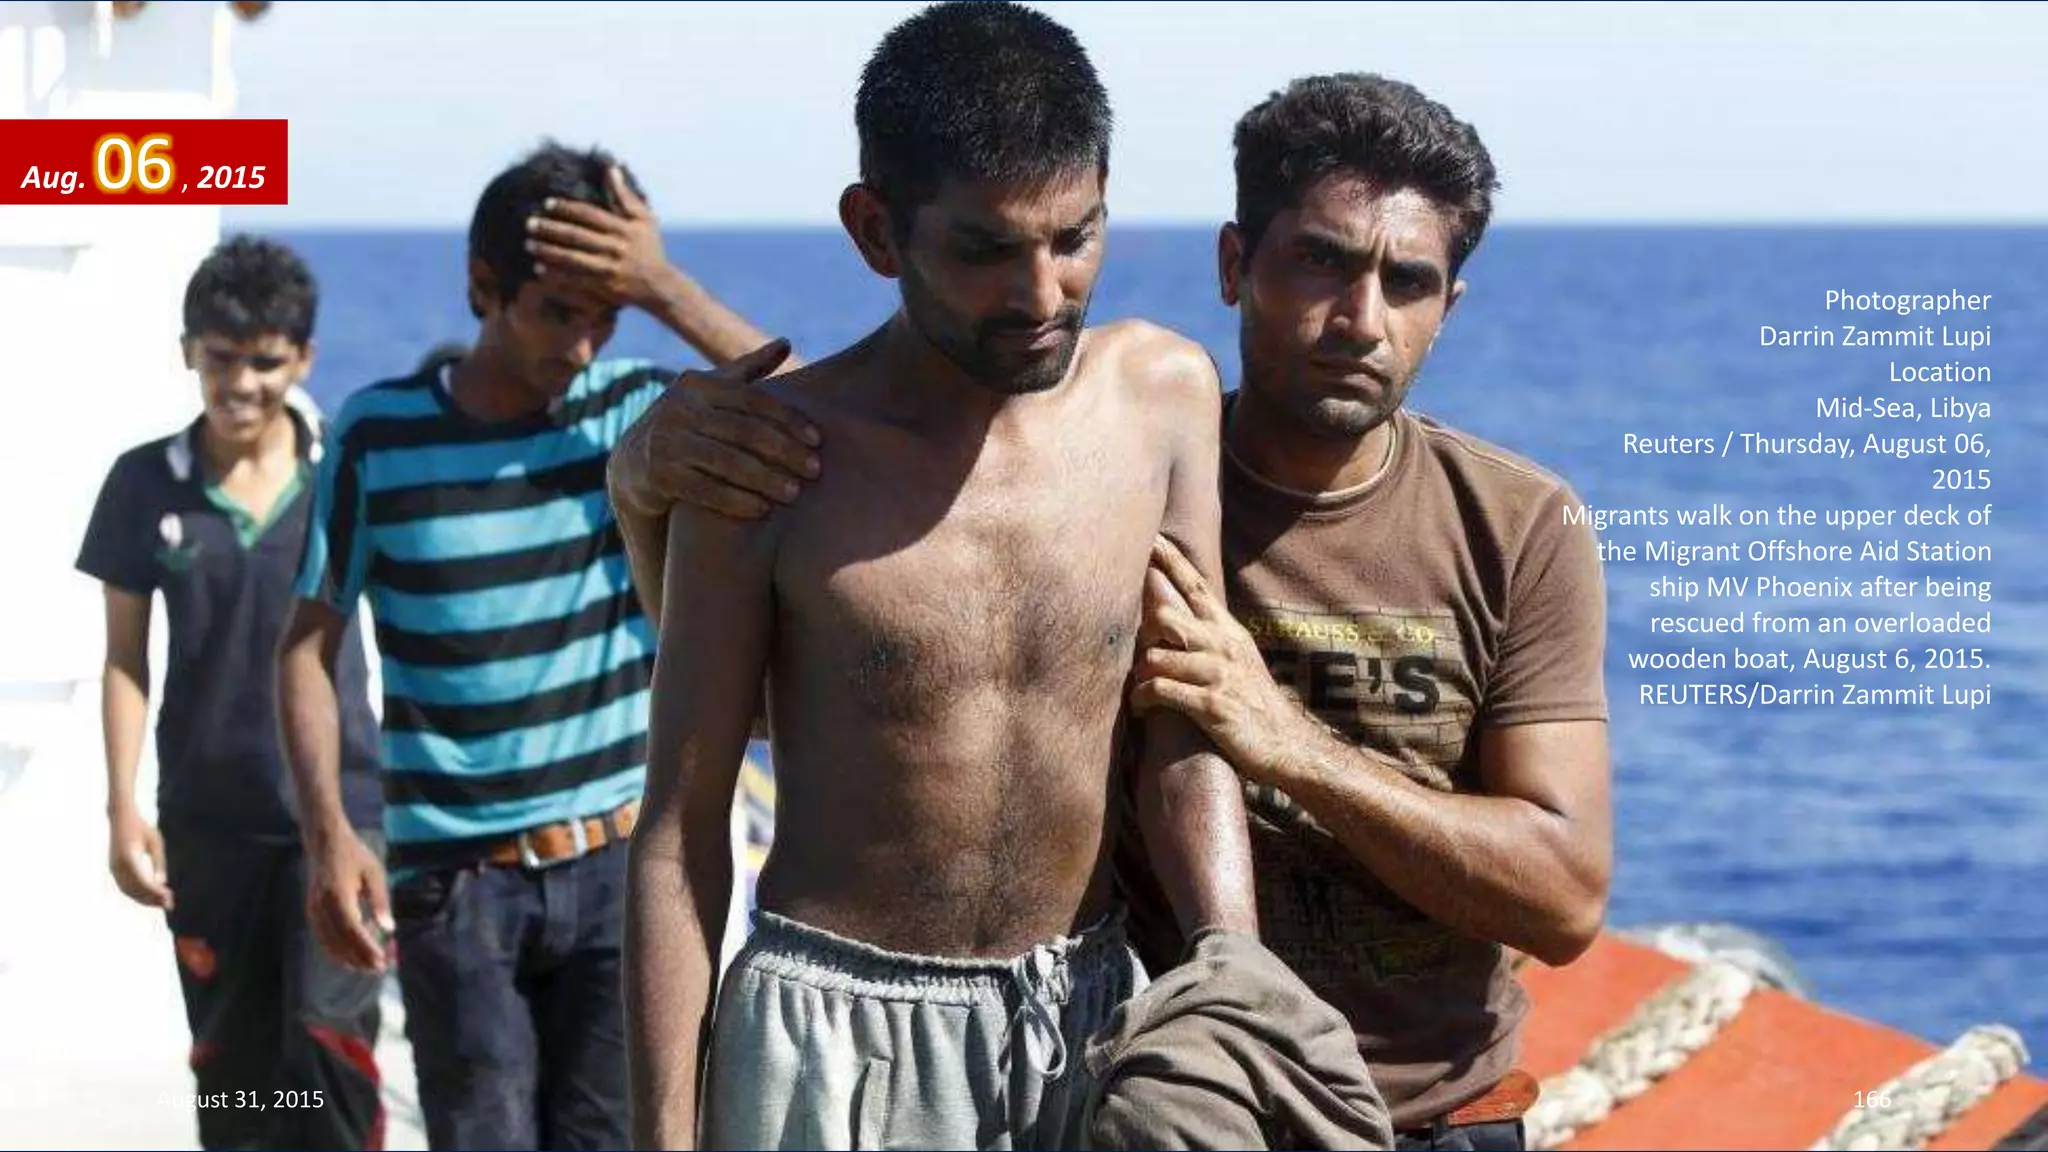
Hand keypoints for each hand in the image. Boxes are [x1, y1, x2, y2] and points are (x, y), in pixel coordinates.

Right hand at [108, 806, 171, 908]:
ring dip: (145, 898)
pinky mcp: (114, 869)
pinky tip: (152, 896)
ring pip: (129, 891)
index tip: (169, 897)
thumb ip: (158, 862)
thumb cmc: (141, 828)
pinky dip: (138, 894)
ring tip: (163, 902)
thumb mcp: (155, 842)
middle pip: (135, 889)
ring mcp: (114, 868)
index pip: (142, 880)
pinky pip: (125, 887)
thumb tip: (161, 882)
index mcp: (129, 857)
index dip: (155, 892)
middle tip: (169, 904)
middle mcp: (118, 865)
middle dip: (152, 898)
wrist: (121, 818)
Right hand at [306, 829, 392, 972]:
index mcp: (339, 894)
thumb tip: (389, 929)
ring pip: (328, 943)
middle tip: (380, 968)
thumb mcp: (374, 873)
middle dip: (359, 957)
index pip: (352, 928)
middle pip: (339, 940)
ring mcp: (313, 910)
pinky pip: (321, 938)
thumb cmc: (355, 856)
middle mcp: (322, 906)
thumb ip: (381, 901)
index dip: (365, 947)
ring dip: (348, 958)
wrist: (325, 844)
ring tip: (368, 967)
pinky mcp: (311, 913)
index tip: (381, 960)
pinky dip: (335, 951)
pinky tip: (349, 958)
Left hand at [527, 165, 673, 309]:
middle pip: (577, 236)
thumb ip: (625, 195)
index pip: (590, 215)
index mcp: (624, 229)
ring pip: (573, 259)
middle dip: (551, 229)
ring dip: (549, 251)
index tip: (547, 204)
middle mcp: (616, 248)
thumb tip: (611, 167)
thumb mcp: (644, 219)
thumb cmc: (649, 248)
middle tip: (529, 223)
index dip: (567, 208)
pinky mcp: (605, 288)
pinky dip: (557, 275)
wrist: (660, 286)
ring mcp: (610, 269)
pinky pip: (576, 281)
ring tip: (529, 244)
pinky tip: (539, 269)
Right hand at [612, 338, 819, 520]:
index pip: (753, 399)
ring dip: (765, 479)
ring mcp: (666, 441)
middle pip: (744, 431)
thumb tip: (786, 342)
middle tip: (815, 471)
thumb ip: (748, 370)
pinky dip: (735, 500)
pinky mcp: (658, 474)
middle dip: (784, 452)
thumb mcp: (711, 393)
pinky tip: (762, 510)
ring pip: (727, 462)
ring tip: (794, 493)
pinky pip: (704, 490)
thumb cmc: (689, 424)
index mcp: (698, 385)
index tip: (818, 440)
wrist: (633, 464)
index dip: (788, 419)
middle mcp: (679, 408)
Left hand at [1130, 535, 1311, 783]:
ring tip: (1140, 690)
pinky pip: (1161, 690)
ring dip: (1140, 674)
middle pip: (1167, 615)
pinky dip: (1143, 698)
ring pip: (1157, 655)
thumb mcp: (1239, 659)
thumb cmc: (1254, 704)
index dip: (1172, 562)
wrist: (1287, 745)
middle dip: (1143, 631)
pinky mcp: (1210, 706)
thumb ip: (1210, 635)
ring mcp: (1218, 675)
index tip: (1152, 540)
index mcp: (1229, 632)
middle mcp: (1224, 646)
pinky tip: (1141, 707)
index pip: (1196, 587)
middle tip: (1137, 652)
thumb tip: (1173, 616)